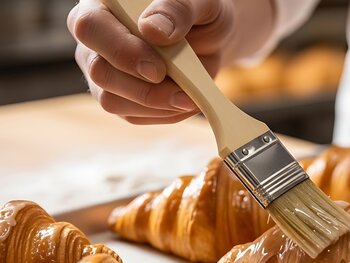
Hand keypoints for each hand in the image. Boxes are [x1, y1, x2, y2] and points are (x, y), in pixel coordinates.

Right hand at [67, 0, 234, 123]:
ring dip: (156, 105)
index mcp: (105, 6)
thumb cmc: (198, 13)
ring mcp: (104, 70)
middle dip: (143, 88)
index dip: (122, 52)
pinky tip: (184, 101)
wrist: (210, 36)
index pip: (91, 27)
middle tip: (183, 93)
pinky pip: (131, 115)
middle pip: (98, 71)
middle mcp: (96, 39)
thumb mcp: (199, 3)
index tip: (158, 70)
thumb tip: (153, 29)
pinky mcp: (119, 96)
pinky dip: (163, 114)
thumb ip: (177, 9)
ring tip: (190, 97)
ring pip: (111, 100)